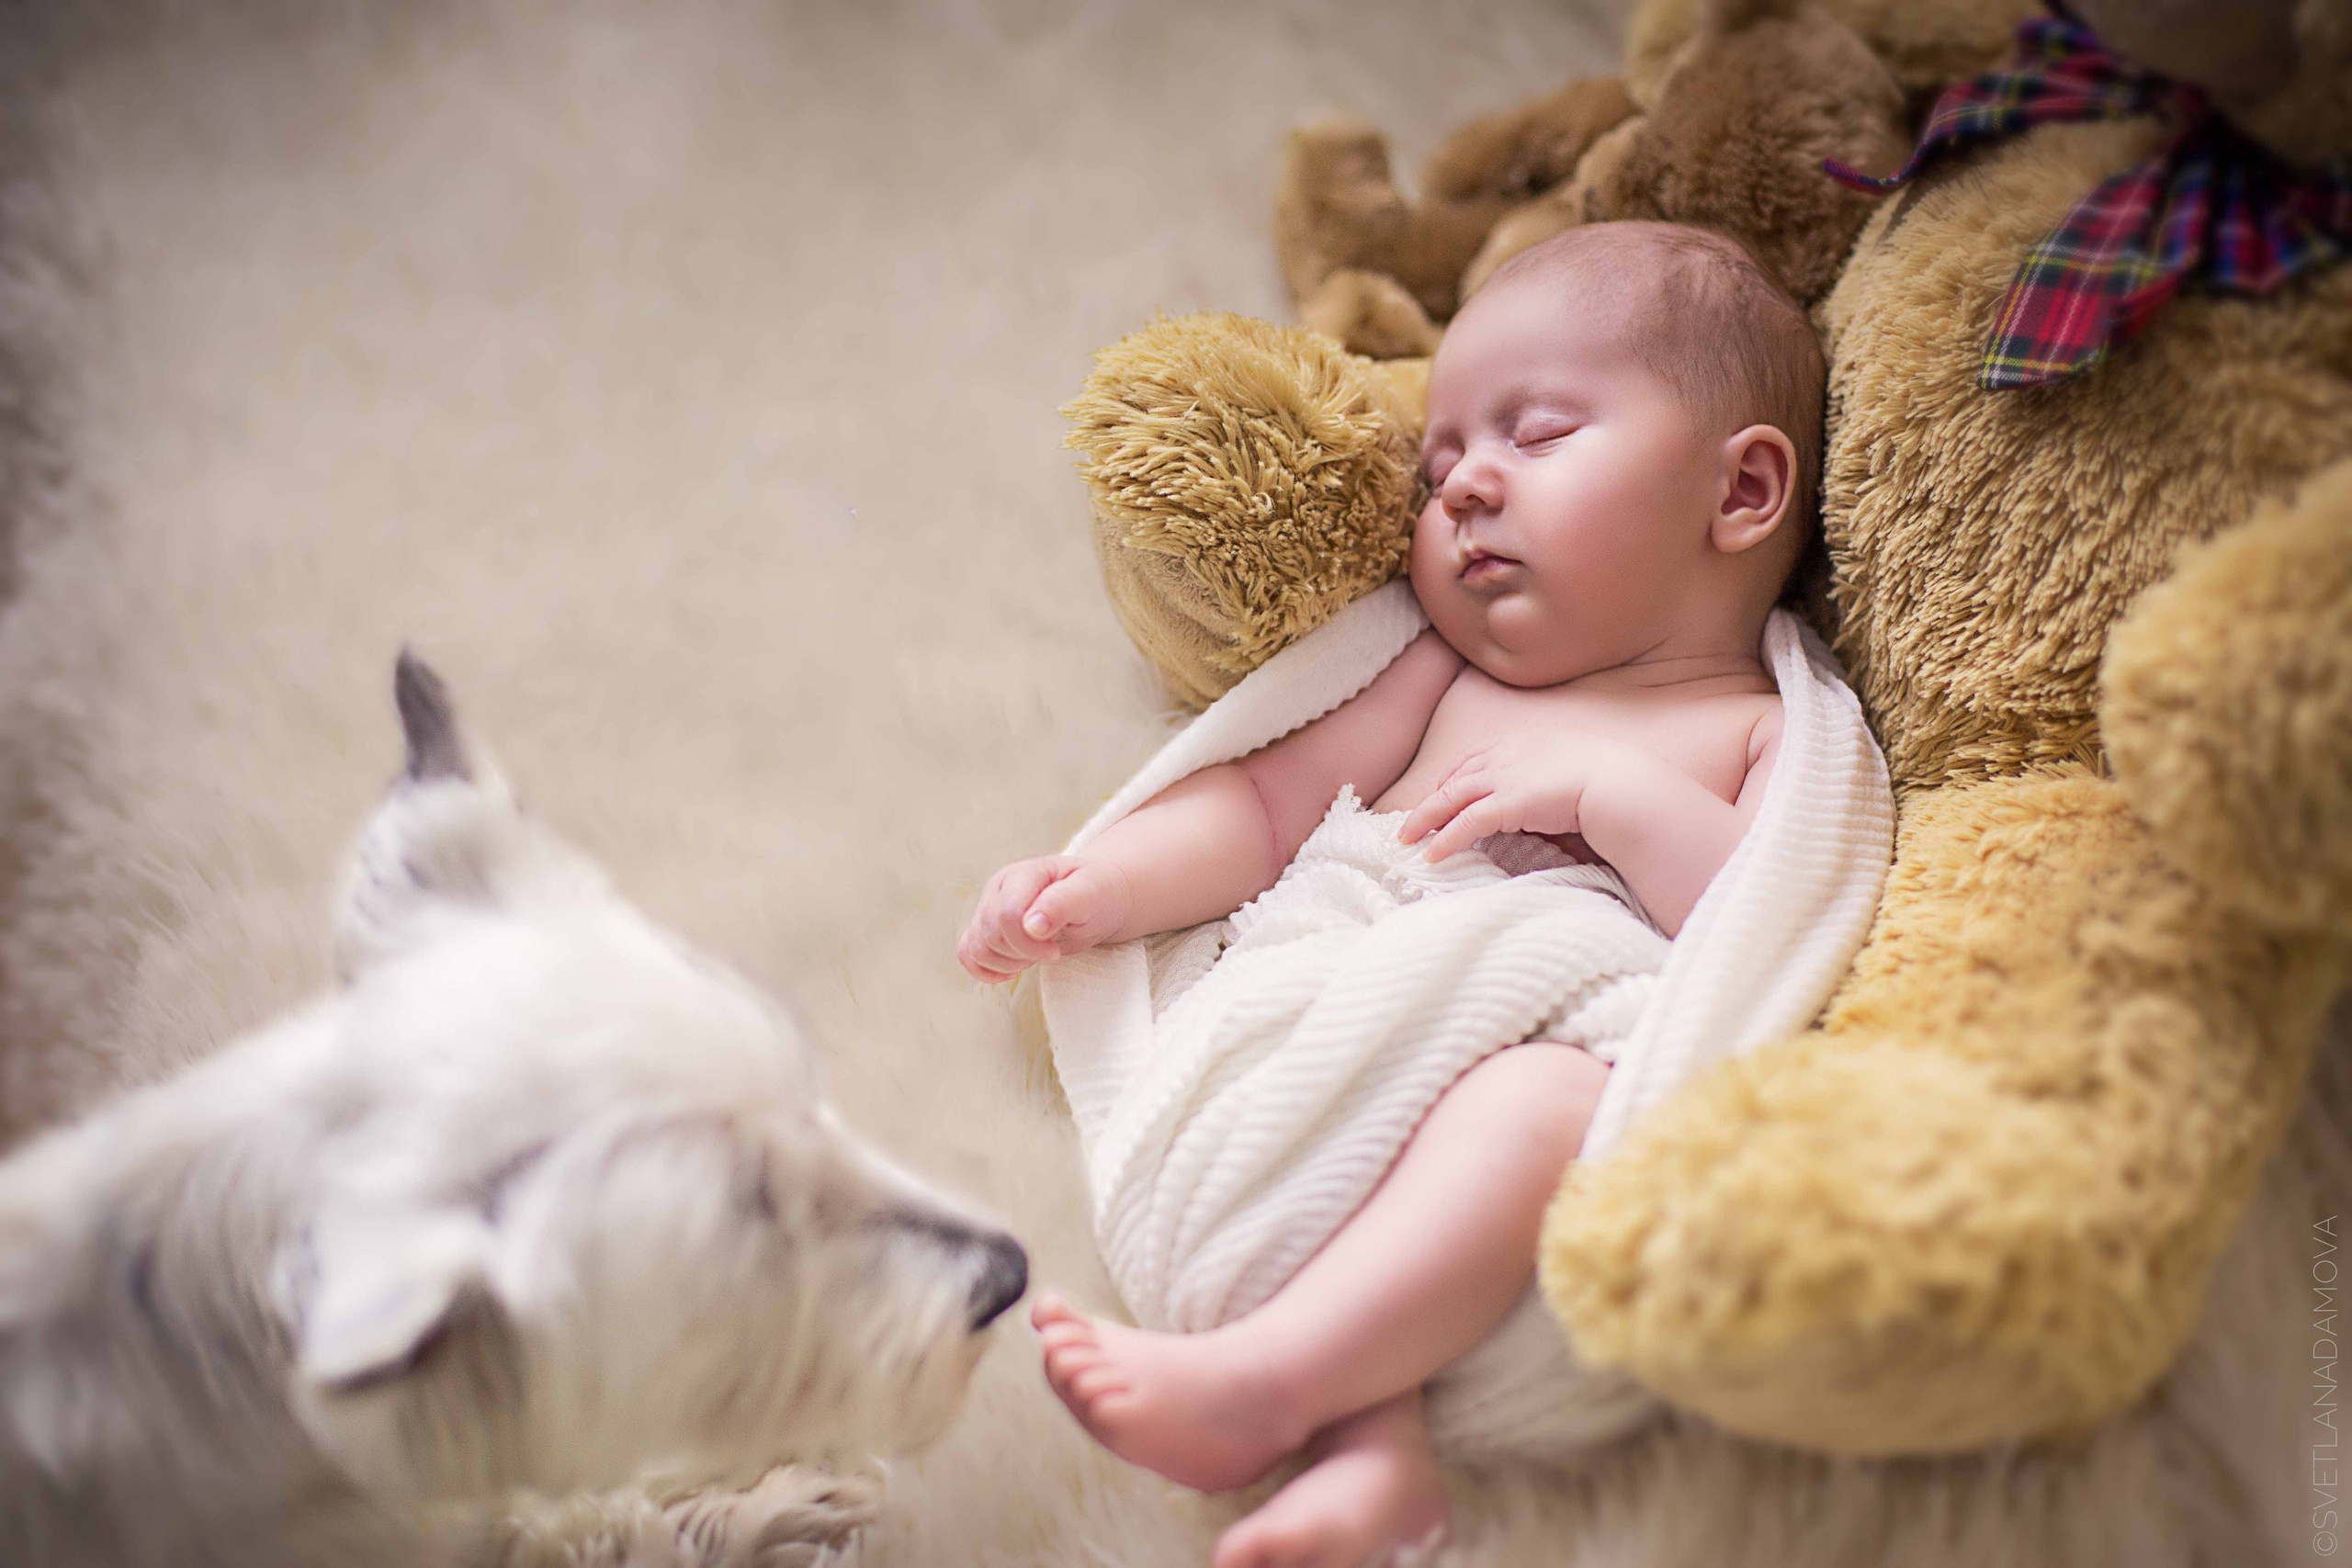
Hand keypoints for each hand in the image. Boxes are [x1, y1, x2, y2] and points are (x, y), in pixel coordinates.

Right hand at [957, 855, 1134, 981]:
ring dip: (1007, 962)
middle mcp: (999, 887)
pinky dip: (985, 969)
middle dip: (1021, 954)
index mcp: (1023, 873)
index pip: (1007, 915)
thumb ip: (1061, 905)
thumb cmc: (1097, 893)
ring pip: (976, 947)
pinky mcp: (985, 926)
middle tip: (1050, 951)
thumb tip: (1032, 925)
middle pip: (990, 934)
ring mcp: (989, 906)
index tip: (1055, 951)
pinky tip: (1012, 971)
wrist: (1099, 897)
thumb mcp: (1090, 894)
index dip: (1028, 943)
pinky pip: (966, 953)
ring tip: (1035, 956)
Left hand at [1399, 733, 1630, 861]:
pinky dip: (1445, 839)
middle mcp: (1506, 754)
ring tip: (1407, 839)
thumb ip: (1551, 774)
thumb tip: (1547, 796)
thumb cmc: (1609, 778)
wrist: (1620, 783)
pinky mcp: (1505, 803)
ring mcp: (1504, 777)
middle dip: (1431, 799)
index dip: (1454, 777)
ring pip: (1450, 798)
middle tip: (1412, 820)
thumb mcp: (1574, 763)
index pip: (1475, 757)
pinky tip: (1432, 855)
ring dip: (1425, 819)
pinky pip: (1465, 823)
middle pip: (1455, 776)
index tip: (1442, 792)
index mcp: (1522, 740)